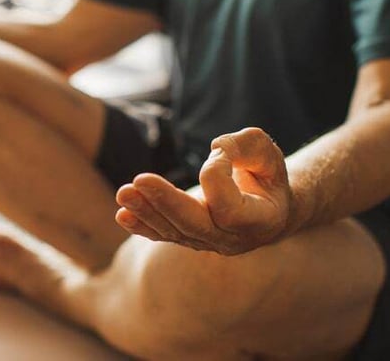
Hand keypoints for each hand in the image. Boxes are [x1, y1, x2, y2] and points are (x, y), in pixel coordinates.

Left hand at [115, 127, 291, 255]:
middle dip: (165, 202)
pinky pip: (164, 235)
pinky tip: (122, 214)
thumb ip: (242, 146)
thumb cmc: (266, 172)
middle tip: (139, 180)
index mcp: (261, 220)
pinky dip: (142, 225)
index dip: (217, 175)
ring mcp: (209, 243)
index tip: (219, 151)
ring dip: (146, 211)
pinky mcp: (189, 238)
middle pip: (194, 225)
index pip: (228, 206)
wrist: (267, 205)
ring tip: (124, 193)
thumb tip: (214, 151)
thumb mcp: (263, 151)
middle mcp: (233, 239)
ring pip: (173, 231)